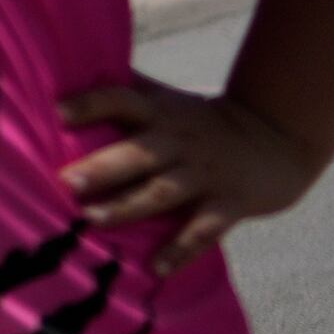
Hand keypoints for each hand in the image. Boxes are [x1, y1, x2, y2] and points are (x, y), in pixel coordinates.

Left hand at [62, 73, 328, 269]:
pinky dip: (181, 250)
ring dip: (128, 207)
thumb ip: (126, 88)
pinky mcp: (230, 203)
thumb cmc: (201, 120)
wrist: (277, 140)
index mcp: (159, 113)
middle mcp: (179, 141)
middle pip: (138, 152)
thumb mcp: (167, 99)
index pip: (121, 101)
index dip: (90, 104)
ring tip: (93, 220)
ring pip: (163, 192)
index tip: (57, 113)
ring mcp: (205, 174)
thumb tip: (69, 65)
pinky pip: (204, 230)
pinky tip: (157, 268)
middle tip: (66, 181)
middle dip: (103, 167)